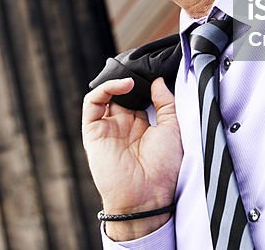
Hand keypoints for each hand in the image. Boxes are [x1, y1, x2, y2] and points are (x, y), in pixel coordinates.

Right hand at [82, 77, 181, 239]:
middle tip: (143, 68)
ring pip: (105, 94)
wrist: (147, 197)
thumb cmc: (163, 169)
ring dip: (117, 81)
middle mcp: (123, 125)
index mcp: (142, 125)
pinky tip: (124, 85)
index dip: (144, 82)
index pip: (138, 95)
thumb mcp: (172, 129)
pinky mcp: (93, 132)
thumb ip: (166, 103)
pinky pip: (92, 104)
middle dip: (131, 78)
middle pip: (121, 92)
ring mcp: (107, 128)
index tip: (156, 70)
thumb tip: (158, 81)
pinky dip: (104, 89)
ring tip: (133, 77)